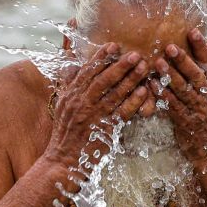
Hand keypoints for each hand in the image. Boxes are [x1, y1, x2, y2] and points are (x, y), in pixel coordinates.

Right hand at [46, 43, 150, 169]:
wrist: (62, 161)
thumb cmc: (64, 133)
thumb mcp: (62, 105)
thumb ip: (68, 84)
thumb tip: (71, 65)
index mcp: (71, 95)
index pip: (87, 72)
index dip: (100, 58)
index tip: (113, 46)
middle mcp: (81, 103)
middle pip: (103, 80)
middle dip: (120, 65)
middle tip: (135, 54)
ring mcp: (94, 116)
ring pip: (114, 94)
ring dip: (130, 79)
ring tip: (143, 68)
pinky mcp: (105, 130)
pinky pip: (122, 113)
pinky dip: (133, 102)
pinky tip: (144, 92)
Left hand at [155, 29, 206, 165]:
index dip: (201, 47)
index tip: (193, 31)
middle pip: (196, 75)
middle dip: (183, 60)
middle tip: (170, 46)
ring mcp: (198, 110)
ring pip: (183, 90)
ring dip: (170, 76)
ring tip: (157, 63)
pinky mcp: (186, 122)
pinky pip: (173, 106)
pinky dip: (163, 95)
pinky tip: (151, 86)